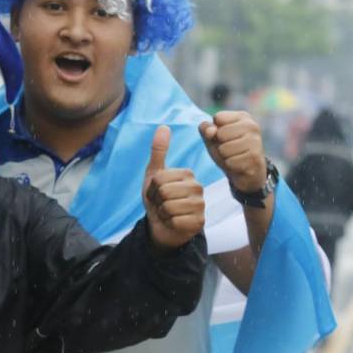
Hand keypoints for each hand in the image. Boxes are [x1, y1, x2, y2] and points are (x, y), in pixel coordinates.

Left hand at [142, 126, 204, 249]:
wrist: (161, 225)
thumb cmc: (158, 199)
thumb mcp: (154, 175)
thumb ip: (159, 151)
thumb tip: (164, 126)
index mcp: (188, 174)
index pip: (160, 178)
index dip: (152, 189)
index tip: (157, 193)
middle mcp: (198, 188)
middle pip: (164, 192)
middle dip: (156, 201)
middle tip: (162, 204)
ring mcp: (200, 206)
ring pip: (169, 207)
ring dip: (162, 213)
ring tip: (167, 213)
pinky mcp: (199, 222)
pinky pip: (175, 221)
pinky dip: (168, 224)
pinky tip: (173, 223)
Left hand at [200, 111, 267, 193]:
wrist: (246, 173)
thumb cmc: (228, 151)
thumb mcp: (213, 138)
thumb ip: (205, 129)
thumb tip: (211, 131)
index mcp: (243, 116)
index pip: (218, 117)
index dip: (215, 131)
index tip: (225, 137)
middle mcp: (252, 126)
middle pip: (220, 133)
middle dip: (220, 145)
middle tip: (230, 150)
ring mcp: (256, 141)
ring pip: (224, 149)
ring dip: (225, 156)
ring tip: (234, 157)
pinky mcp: (255, 157)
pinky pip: (230, 162)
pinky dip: (231, 166)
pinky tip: (239, 165)